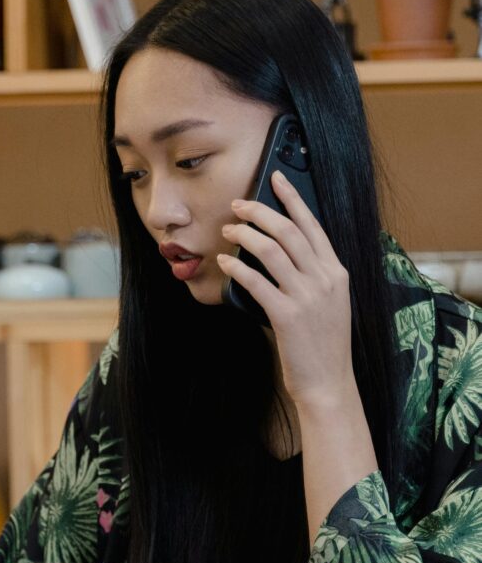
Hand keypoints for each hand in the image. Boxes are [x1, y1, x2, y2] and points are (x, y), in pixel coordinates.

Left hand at [218, 170, 353, 408]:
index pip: (313, 225)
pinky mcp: (287, 315)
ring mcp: (307, 296)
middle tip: (238, 205)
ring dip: (245, 234)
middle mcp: (325, 279)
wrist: (328, 383)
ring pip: (271, 249)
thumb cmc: (323, 344)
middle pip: (288, 230)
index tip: (276, 179)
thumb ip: (312, 276)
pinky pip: (256, 281)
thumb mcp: (330, 303)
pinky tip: (225, 262)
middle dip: (260, 211)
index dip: (293, 198)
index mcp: (337, 272)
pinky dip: (237, 267)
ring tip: (228, 230)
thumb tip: (277, 250)